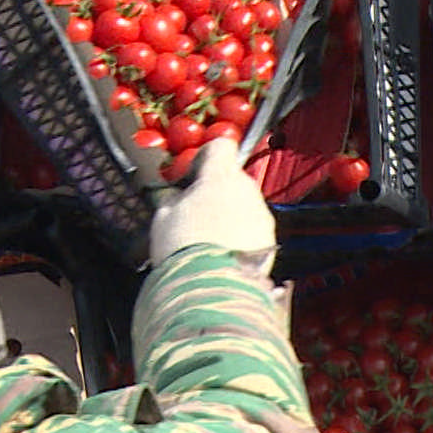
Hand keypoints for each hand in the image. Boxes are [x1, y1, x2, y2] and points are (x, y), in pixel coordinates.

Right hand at [149, 138, 275, 267]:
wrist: (211, 287)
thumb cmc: (183, 249)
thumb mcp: (163, 217)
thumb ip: (174, 199)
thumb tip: (178, 198)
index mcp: (220, 177)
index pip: (222, 145)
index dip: (208, 154)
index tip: (196, 168)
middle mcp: (247, 191)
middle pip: (233, 179)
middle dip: (216, 191)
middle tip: (195, 212)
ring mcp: (261, 216)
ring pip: (245, 205)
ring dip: (230, 215)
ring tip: (208, 239)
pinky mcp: (269, 241)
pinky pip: (253, 230)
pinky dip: (240, 236)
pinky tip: (222, 253)